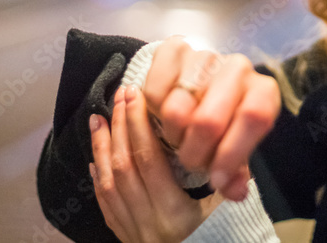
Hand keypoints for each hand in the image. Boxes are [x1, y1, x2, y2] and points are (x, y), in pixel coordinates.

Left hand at [89, 85, 225, 241]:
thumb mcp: (227, 216)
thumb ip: (228, 183)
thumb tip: (231, 147)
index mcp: (173, 214)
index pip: (148, 159)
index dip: (139, 124)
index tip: (135, 97)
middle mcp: (147, 223)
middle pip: (124, 166)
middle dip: (120, 128)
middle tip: (118, 97)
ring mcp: (132, 234)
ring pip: (109, 184)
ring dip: (102, 148)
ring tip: (97, 120)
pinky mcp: (126, 241)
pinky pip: (105, 206)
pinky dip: (98, 179)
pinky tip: (95, 159)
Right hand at [143, 37, 280, 200]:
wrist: (198, 85)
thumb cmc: (223, 122)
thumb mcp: (234, 147)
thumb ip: (234, 171)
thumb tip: (234, 191)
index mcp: (262, 91)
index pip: (254, 117)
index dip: (232, 153)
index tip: (215, 179)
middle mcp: (238, 67)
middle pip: (209, 120)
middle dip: (195, 153)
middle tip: (191, 162)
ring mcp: (205, 55)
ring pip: (176, 110)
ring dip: (173, 135)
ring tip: (179, 138)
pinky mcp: (173, 48)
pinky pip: (153, 91)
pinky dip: (153, 112)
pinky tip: (163, 116)